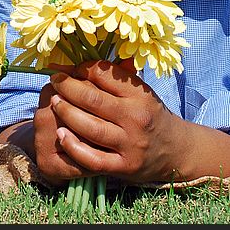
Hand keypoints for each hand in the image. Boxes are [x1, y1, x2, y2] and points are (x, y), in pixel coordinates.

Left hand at [46, 59, 185, 183]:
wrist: (176, 151)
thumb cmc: (150, 116)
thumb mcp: (141, 92)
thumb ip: (114, 78)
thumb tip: (80, 63)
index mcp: (140, 95)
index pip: (104, 74)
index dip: (80, 68)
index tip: (66, 67)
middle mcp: (136, 119)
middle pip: (93, 100)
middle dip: (67, 87)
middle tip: (55, 81)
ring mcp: (129, 144)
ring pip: (90, 127)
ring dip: (66, 113)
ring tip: (53, 102)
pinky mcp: (123, 167)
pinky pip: (92, 158)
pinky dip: (73, 146)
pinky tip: (60, 134)